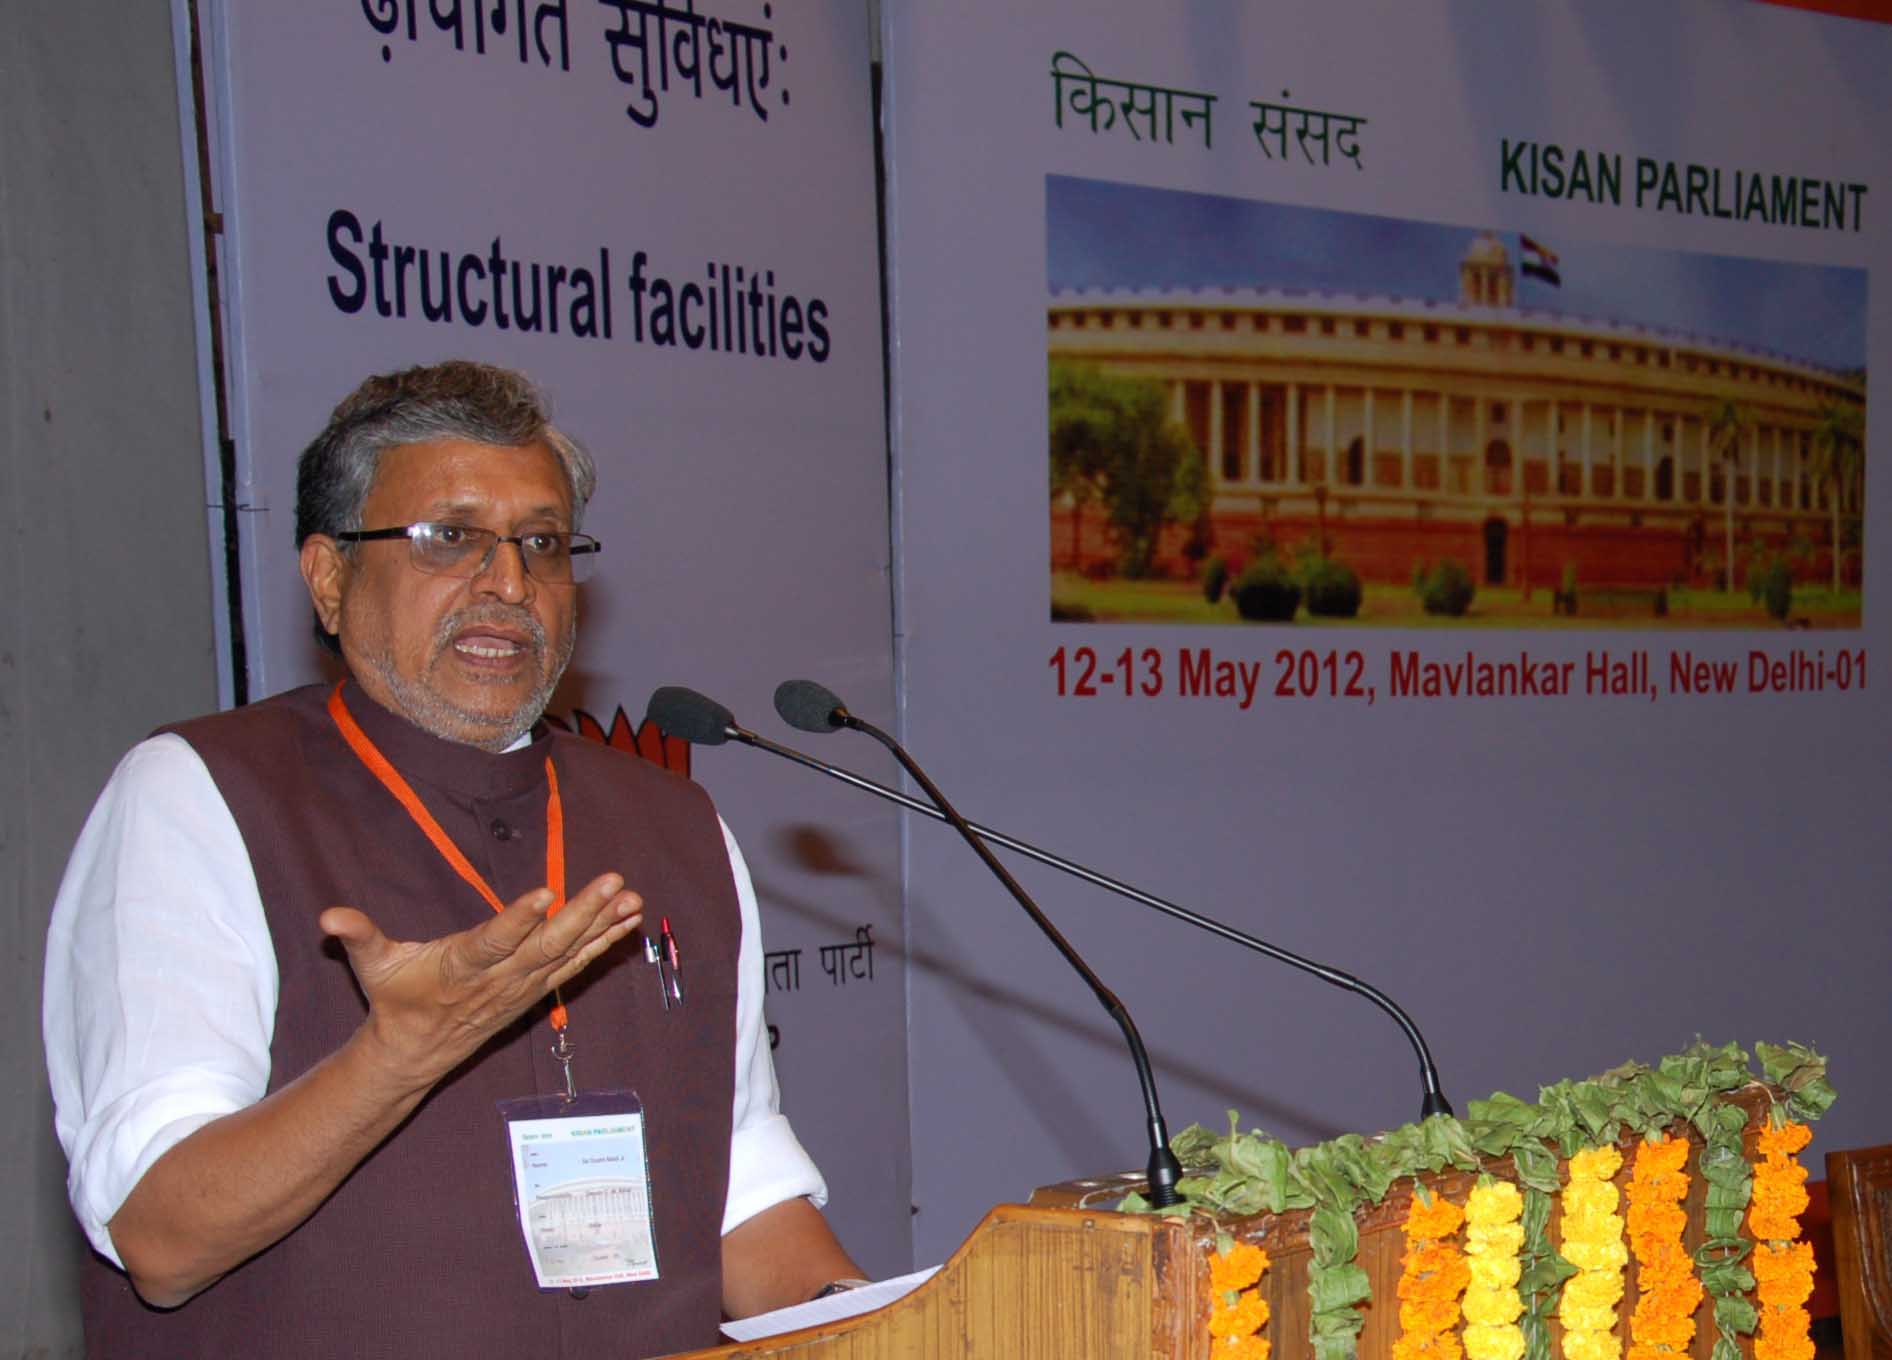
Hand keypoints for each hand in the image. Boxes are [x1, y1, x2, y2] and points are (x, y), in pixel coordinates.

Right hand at [319, 873, 642, 1091]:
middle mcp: (500, 978)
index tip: (545, 893)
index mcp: (461, 966)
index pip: (494, 941)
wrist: (414, 1053)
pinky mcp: (535, 989)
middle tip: (613, 882)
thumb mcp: (371, 967)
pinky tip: (628, 922)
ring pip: (569, 954)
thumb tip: (328, 917)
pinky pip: (575, 964)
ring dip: (604, 926)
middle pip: (547, 945)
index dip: (519, 919)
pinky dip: (603, 943)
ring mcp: (523, 986)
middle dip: (584, 913)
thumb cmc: (394, 999)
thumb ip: (357, 936)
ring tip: (634, 899)